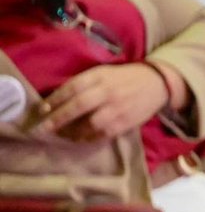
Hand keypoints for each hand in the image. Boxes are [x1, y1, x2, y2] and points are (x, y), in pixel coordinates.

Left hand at [33, 63, 168, 140]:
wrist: (157, 84)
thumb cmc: (125, 78)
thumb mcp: (104, 73)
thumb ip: (85, 83)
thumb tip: (58, 100)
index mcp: (101, 76)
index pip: (72, 87)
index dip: (55, 100)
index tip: (42, 110)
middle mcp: (108, 92)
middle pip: (78, 106)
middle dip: (58, 119)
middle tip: (43, 129)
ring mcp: (118, 109)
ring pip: (89, 124)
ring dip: (72, 132)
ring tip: (62, 135)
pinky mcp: (125, 123)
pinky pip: (102, 134)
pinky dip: (88, 138)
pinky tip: (81, 138)